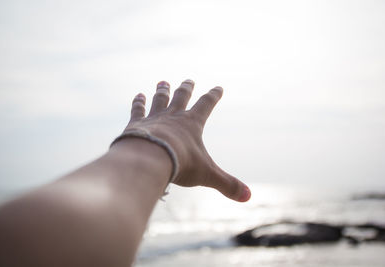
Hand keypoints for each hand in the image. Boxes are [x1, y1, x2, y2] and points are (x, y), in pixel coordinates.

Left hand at [120, 79, 250, 201]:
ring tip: (163, 83)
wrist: (149, 158)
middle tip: (188, 80)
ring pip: (159, 100)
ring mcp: (154, 118)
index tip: (218, 87)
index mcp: (192, 124)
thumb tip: (248, 197)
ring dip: (162, 92)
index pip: (206, 105)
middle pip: (181, 98)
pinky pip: (138, 110)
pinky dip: (138, 103)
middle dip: (186, 89)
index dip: (213, 96)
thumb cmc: (180, 164)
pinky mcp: (136, 124)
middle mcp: (173, 117)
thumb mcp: (207, 175)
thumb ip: (227, 185)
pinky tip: (138, 96)